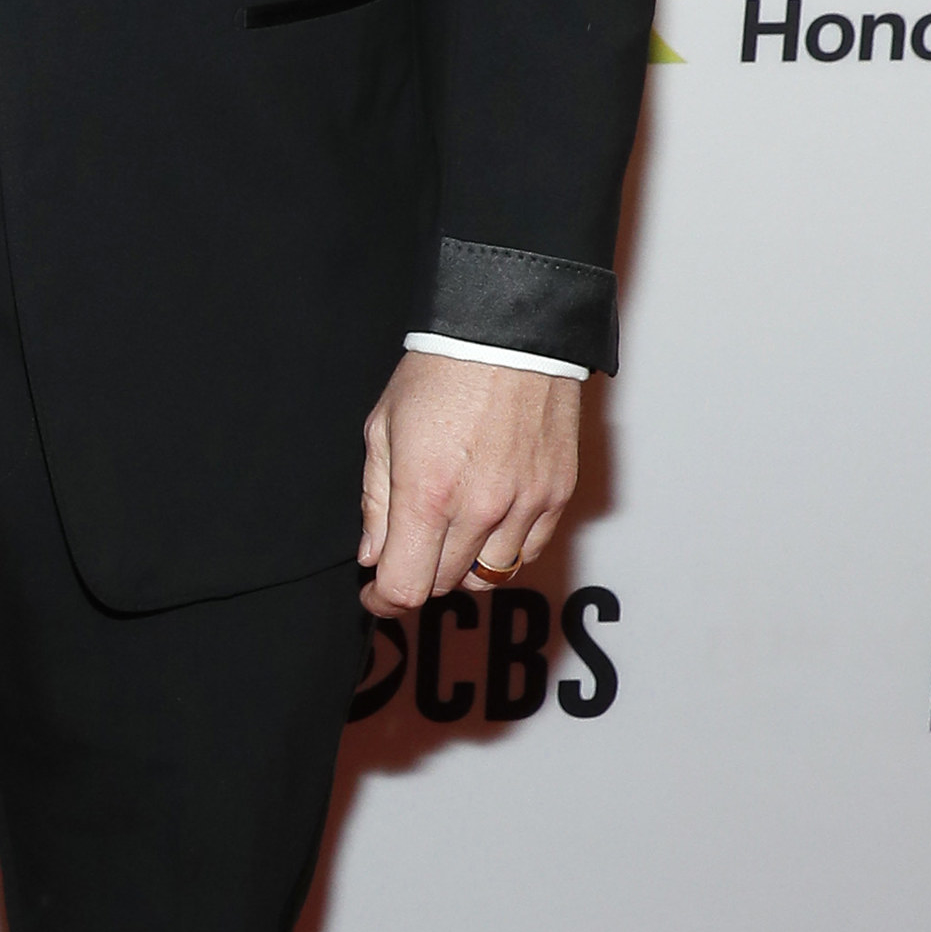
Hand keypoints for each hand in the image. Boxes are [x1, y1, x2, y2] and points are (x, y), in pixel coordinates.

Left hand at [358, 356, 581, 619]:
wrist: (509, 332)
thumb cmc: (440, 372)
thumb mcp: (383, 429)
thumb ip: (376, 501)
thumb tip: (373, 555)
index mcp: (427, 494)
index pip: (406, 586)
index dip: (384, 599)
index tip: (376, 592)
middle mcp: (480, 508)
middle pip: (445, 584)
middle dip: (419, 574)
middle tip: (408, 548)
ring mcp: (525, 504)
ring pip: (490, 575)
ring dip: (463, 565)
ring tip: (450, 530)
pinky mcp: (557, 494)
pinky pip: (528, 551)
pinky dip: (504, 548)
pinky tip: (488, 519)